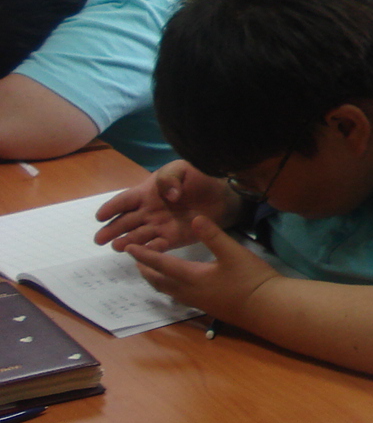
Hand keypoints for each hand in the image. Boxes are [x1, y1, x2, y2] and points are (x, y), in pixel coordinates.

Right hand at [94, 161, 238, 251]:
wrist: (223, 195)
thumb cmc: (200, 178)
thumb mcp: (183, 169)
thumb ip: (170, 178)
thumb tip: (169, 195)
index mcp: (148, 193)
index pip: (124, 200)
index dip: (111, 208)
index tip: (100, 217)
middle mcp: (149, 211)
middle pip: (125, 222)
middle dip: (111, 230)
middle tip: (99, 240)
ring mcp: (159, 226)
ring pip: (138, 236)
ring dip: (127, 242)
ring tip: (117, 247)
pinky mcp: (172, 238)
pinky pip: (157, 245)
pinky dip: (149, 250)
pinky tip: (143, 253)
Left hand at [124, 216, 278, 315]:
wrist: (265, 307)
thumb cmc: (250, 278)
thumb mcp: (233, 252)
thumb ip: (213, 236)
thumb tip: (194, 218)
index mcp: (192, 276)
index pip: (161, 264)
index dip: (144, 255)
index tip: (129, 248)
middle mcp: (189, 291)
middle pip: (160, 281)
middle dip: (146, 270)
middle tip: (136, 261)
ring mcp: (198, 302)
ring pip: (168, 291)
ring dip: (156, 281)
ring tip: (151, 273)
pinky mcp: (208, 307)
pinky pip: (179, 297)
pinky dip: (170, 288)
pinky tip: (178, 286)